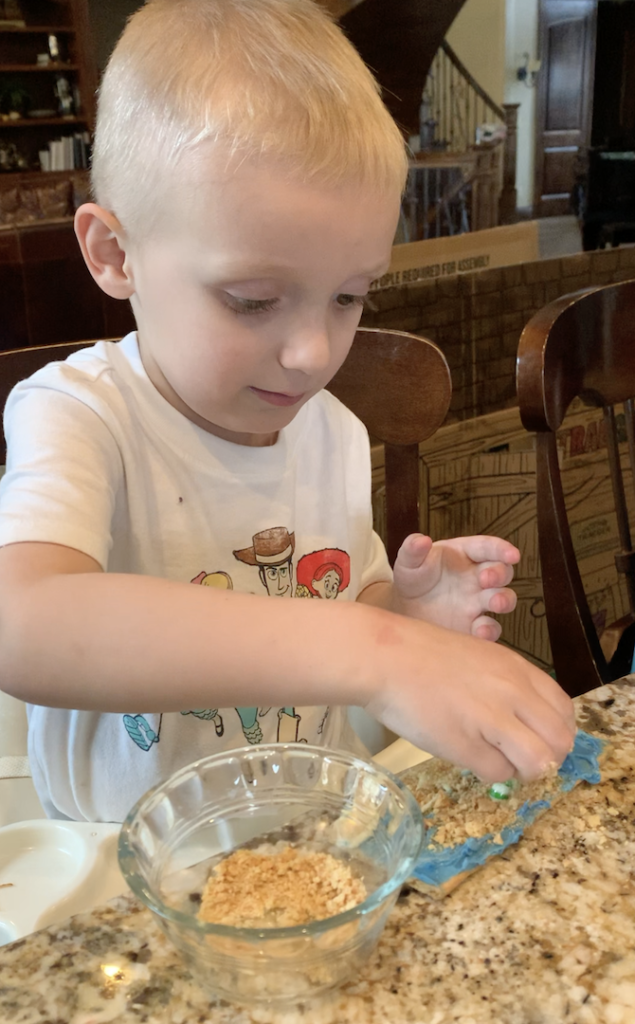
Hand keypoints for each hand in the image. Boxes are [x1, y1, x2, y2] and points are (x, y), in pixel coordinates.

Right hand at [361, 610, 575, 782]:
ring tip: (501, 762)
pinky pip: (498, 774)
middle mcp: (512, 693)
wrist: (384, 657)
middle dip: (548, 757)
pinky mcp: (466, 745)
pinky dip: (489, 773)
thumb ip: (506, 685)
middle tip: (524, 759)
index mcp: (517, 669)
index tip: (539, 739)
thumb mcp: (479, 658)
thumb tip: (523, 721)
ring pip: (538, 762)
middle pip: (559, 741)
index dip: (556, 732)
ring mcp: (491, 719)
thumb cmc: (423, 656)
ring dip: (524, 770)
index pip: (563, 710)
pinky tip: (471, 759)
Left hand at [392, 533, 519, 639]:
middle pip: (502, 572)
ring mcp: (478, 602)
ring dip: (504, 600)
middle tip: (486, 579)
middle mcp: (478, 577)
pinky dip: (490, 631)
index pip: (487, 547)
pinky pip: (490, 628)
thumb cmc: (411, 577)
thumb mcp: (408, 561)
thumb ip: (413, 549)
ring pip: (503, 599)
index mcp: (465, 554)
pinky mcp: (474, 626)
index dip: (501, 549)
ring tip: (496, 604)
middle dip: (499, 574)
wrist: (403, 609)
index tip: (513, 555)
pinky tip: (481, 632)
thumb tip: (421, 540)